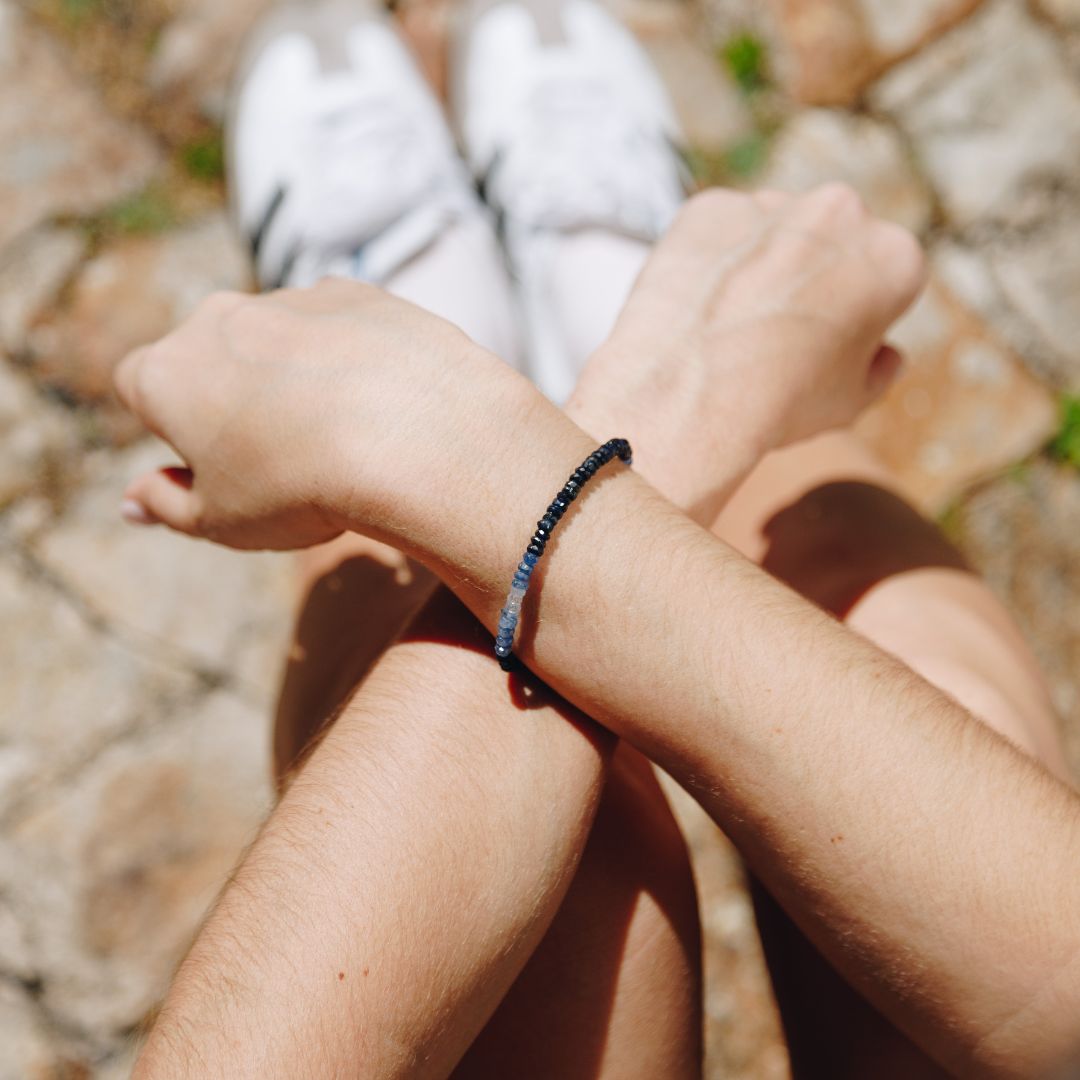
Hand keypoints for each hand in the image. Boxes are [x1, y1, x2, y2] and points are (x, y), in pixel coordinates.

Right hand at [114, 279, 536, 551]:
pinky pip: (339, 328)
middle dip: (235, 399)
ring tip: (342, 436)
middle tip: (284, 458)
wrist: (409, 436)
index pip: (140, 389)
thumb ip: (168, 506)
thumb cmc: (301, 488)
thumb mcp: (222, 521)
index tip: (218, 465)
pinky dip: (351, 357)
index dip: (174, 430)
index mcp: (165, 373)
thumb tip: (133, 501)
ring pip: (278, 340)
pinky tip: (379, 401)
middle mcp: (217, 320)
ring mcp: (287, 300)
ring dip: (295, 377)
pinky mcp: (352, 292)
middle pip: (211, 357)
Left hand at [567, 184, 926, 521]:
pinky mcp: (709, 207)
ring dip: (763, 266)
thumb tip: (883, 356)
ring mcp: (771, 203)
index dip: (861, 318)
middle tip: (779, 335)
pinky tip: (699, 309)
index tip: (831, 346)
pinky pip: (718, 233)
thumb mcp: (849, 404)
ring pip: (774, 233)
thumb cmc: (777, 405)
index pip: (888, 280)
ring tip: (732, 327)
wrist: (687, 396)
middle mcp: (840, 212)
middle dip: (815, 278)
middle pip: (833, 243)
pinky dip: (711, 262)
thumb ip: (878, 370)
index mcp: (894, 257)